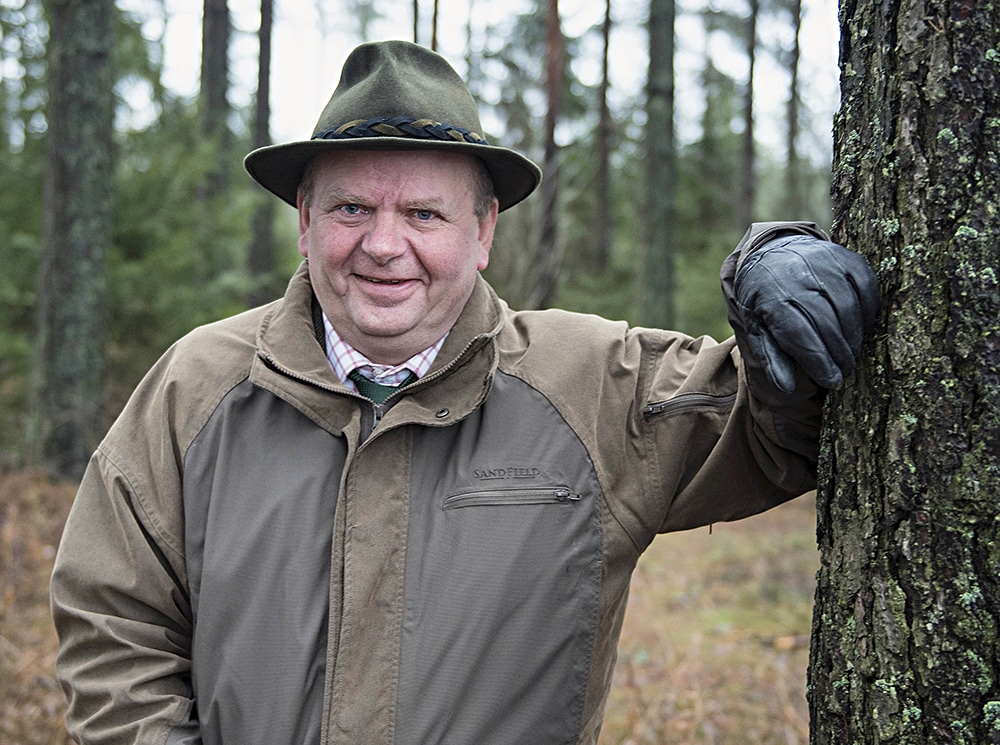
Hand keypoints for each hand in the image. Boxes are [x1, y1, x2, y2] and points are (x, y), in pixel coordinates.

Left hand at [733, 235, 879, 392]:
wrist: (770, 254)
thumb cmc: (765, 300)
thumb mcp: (757, 328)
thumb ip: (772, 358)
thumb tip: (786, 388)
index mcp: (771, 298)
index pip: (800, 335)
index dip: (819, 361)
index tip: (831, 381)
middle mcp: (798, 276)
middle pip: (827, 322)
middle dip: (839, 353)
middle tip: (844, 371)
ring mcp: (824, 262)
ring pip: (848, 307)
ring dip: (854, 336)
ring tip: (851, 354)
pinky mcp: (846, 256)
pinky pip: (866, 286)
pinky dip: (868, 310)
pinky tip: (861, 327)